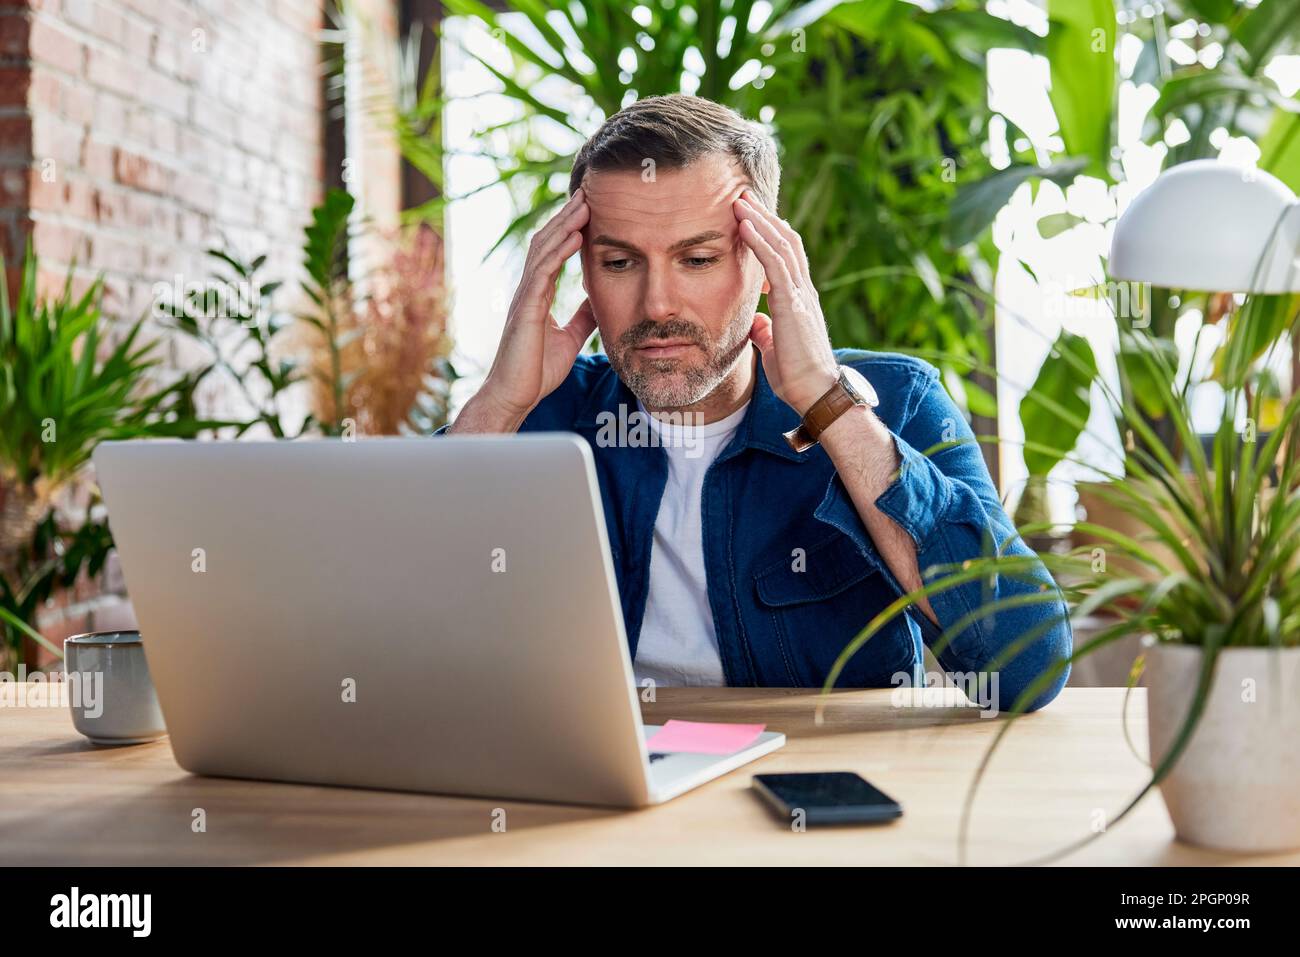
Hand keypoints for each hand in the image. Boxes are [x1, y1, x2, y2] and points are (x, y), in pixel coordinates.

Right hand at [472, 187, 597, 428]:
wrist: (517, 395)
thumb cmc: (536, 370)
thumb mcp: (569, 338)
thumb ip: (581, 317)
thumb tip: (598, 301)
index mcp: (538, 294)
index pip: (553, 252)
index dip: (569, 228)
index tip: (589, 208)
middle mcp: (529, 289)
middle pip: (547, 242)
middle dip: (567, 216)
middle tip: (588, 191)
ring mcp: (525, 297)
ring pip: (544, 250)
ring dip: (565, 224)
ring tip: (584, 203)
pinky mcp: (525, 309)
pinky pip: (542, 272)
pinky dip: (559, 252)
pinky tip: (574, 235)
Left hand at [734, 188, 838, 415]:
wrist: (815, 393)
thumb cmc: (797, 376)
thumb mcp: (774, 348)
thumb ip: (765, 330)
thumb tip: (753, 321)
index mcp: (799, 299)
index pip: (786, 256)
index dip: (770, 235)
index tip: (751, 218)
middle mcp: (803, 290)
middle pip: (786, 241)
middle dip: (765, 217)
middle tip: (743, 197)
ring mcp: (800, 294)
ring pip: (782, 245)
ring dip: (760, 220)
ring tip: (740, 201)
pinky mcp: (793, 303)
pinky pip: (775, 263)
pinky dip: (759, 241)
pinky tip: (745, 225)